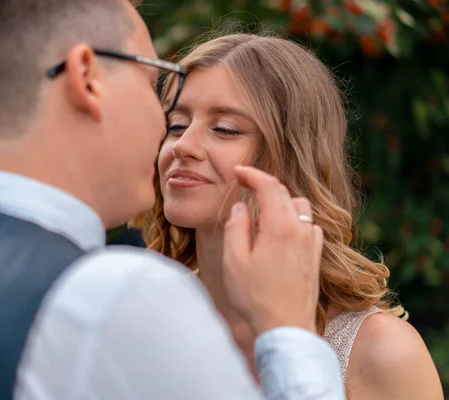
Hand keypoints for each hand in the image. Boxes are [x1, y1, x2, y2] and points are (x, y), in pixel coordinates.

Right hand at [222, 166, 323, 334]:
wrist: (285, 329)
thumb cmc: (255, 297)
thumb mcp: (234, 260)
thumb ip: (236, 227)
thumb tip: (240, 207)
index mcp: (279, 227)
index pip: (269, 186)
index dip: (252, 174)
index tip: (238, 171)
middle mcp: (300, 230)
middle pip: (285, 193)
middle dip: (265, 185)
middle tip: (246, 186)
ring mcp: (311, 244)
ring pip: (301, 208)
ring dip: (282, 202)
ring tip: (263, 211)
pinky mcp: (316, 258)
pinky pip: (308, 226)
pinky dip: (294, 220)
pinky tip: (282, 233)